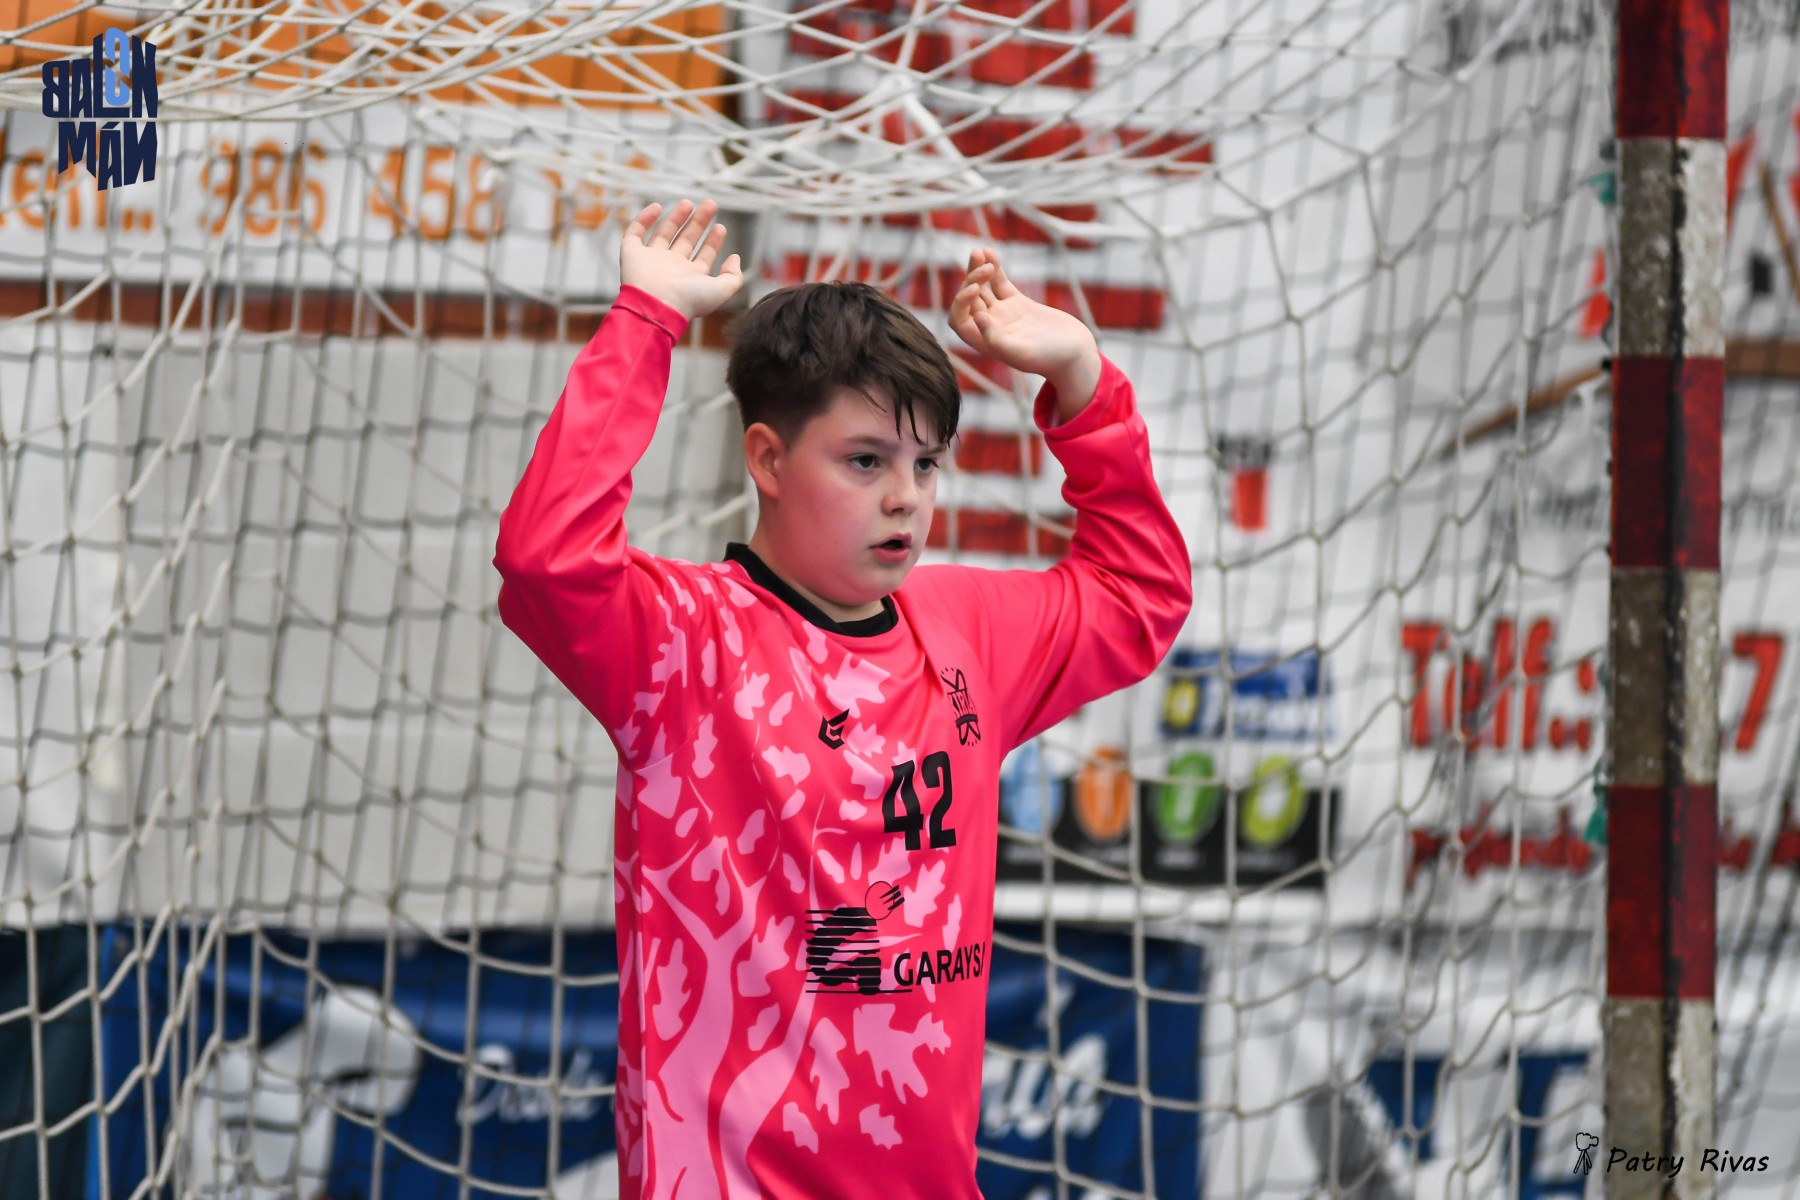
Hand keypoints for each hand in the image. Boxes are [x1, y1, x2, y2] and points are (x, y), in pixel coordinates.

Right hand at [620, 198, 743, 319]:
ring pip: (664, 234)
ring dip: (676, 218)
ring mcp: (651, 260)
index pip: (704, 256)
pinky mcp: (631, 253)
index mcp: (690, 278)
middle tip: (711, 204)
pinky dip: (644, 218)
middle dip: (699, 223)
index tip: (721, 227)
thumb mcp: (721, 290)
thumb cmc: (688, 300)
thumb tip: (735, 258)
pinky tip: (657, 207)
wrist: (656, 305)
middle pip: (687, 240)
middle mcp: (671, 269)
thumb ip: (733, 276)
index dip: (713, 242)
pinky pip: (635, 232)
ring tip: (688, 203)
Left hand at [949, 247, 1099, 398]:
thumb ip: (998, 340)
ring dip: (976, 270)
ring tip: (979, 251)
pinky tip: (990, 250)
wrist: (1076, 353)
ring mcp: (1004, 314)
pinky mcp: (1018, 303)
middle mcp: (991, 327)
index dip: (960, 302)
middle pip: (968, 300)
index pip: (959, 320)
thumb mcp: (1025, 353)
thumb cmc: (1052, 359)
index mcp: (986, 342)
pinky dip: (994, 268)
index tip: (975, 288)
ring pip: (982, 288)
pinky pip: (1000, 283)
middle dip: (970, 280)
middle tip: (984, 267)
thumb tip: (977, 318)